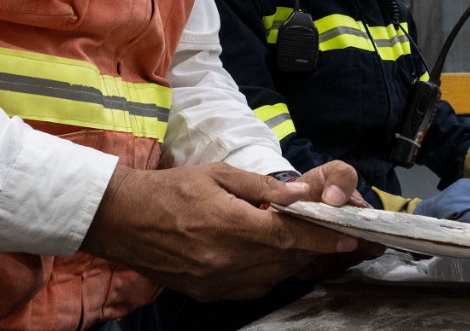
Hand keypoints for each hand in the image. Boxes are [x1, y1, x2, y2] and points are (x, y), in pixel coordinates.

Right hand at [81, 162, 358, 300]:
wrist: (122, 219)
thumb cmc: (170, 190)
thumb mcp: (218, 174)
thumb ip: (262, 187)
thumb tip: (300, 194)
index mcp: (229, 226)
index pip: (288, 237)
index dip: (321, 239)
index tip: (346, 237)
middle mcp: (225, 261)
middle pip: (284, 261)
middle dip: (310, 249)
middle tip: (329, 235)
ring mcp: (215, 282)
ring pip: (271, 277)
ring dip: (290, 261)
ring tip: (299, 242)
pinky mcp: (206, 294)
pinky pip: (250, 288)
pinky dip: (267, 273)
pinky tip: (266, 255)